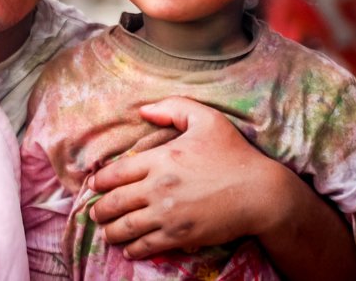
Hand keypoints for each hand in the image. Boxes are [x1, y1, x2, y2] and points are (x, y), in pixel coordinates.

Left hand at [87, 96, 286, 258]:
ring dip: (110, 231)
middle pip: (114, 202)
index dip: (99, 181)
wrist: (261, 193)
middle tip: (95, 212)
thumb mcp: (206, 118)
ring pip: (126, 227)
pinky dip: (133, 248)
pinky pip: (146, 245)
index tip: (94, 185)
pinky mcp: (180, 236)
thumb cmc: (234, 154)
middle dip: (99, 209)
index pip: (115, 172)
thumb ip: (172, 108)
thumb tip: (143, 110)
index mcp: (160, 158)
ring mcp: (168, 214)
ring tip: (107, 232)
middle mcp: (158, 187)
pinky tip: (128, 248)